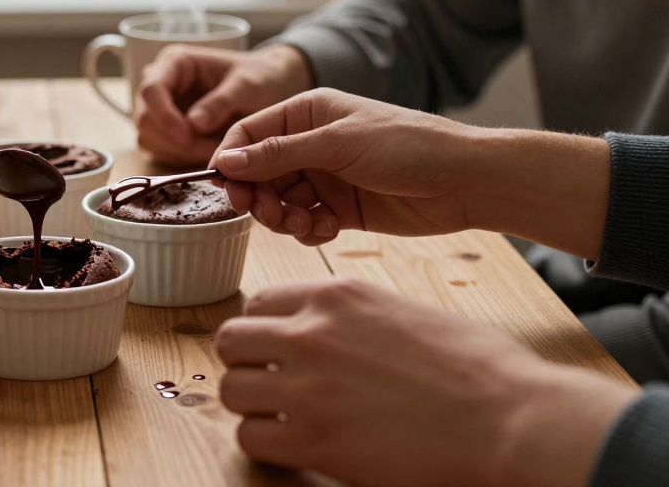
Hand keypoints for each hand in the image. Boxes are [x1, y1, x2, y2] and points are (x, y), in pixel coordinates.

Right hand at [134, 44, 310, 165]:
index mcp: (174, 63)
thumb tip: (193, 124)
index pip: (151, 90)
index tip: (189, 136)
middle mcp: (161, 83)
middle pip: (146, 118)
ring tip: (214, 152)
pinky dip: (181, 158)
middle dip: (174, 140)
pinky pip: (161, 150)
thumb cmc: (259, 77)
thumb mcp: (247, 85)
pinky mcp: (167, 129)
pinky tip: (208, 153)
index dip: (164, 116)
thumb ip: (221, 102)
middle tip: (209, 152)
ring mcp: (161, 107)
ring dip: (177, 152)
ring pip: (149, 138)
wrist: (268, 85)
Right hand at [211, 89, 608, 254]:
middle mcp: (310, 143)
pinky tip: (328, 230)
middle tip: (270, 215)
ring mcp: (325, 177)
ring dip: (284, 218)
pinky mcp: (340, 208)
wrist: (466, 181)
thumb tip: (225, 160)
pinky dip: (307, 230)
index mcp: (306, 113)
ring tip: (306, 225)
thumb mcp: (337, 144)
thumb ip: (278, 154)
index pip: (249, 135)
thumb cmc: (408, 146)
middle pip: (258, 174)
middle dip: (259, 197)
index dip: (233, 161)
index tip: (229, 189)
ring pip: (278, 202)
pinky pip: (303, 222)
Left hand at [216, 279, 635, 486]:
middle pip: (230, 341)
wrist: (509, 416)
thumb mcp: (403, 311)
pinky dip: (267, 444)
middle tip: (270, 384)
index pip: (257, 302)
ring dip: (253, 406)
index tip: (278, 351)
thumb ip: (350, 316)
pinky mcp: (314, 438)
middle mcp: (312, 332)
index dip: (264, 331)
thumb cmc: (477, 368)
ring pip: (232, 390)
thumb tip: (322, 330)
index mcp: (336, 295)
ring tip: (284, 417)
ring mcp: (308, 385)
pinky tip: (296, 445)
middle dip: (246, 364)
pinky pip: (250, 437)